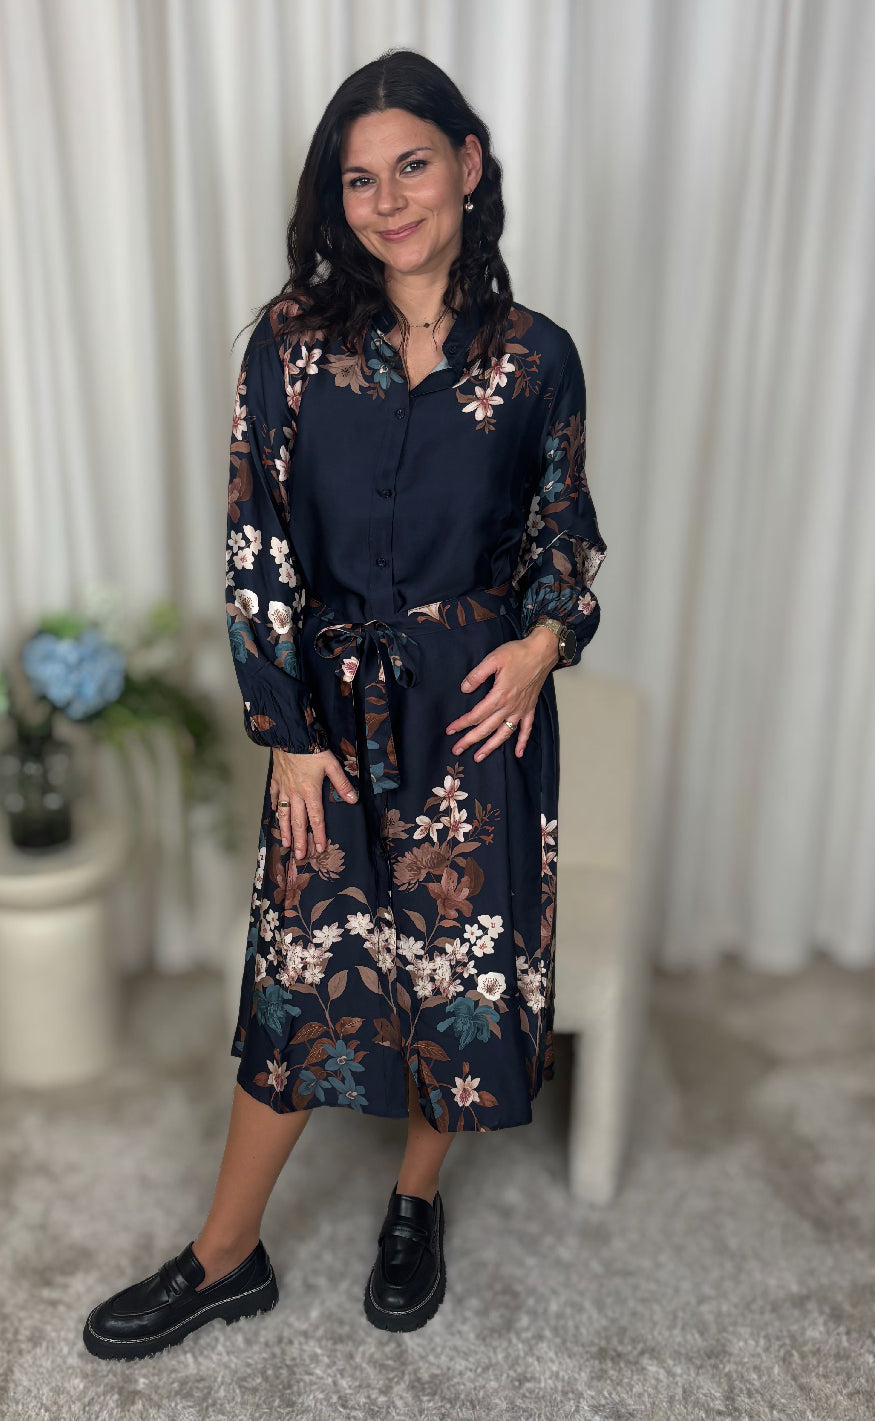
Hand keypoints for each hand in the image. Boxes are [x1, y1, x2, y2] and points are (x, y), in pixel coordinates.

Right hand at [271, 749, 357, 858]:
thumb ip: (342, 783)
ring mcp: (284, 787)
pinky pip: (274, 796)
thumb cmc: (311, 748)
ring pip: (284, 813)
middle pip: (298, 821)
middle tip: (299, 856)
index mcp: (310, 791)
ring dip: (285, 830)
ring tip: (285, 844)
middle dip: (299, 840)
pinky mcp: (276, 779)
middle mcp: (295, 793)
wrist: (290, 735)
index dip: (318, 835)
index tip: (319, 849)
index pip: (316, 818)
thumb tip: (354, 799)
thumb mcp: (331, 764)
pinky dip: (275, 806)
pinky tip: (275, 813)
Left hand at [445, 626, 558, 761]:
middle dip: (470, 740)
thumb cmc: (518, 653)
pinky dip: (522, 742)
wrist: (541, 652)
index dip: (462, 723)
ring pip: (504, 733)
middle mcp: (510, 706)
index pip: (476, 715)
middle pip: (486, 728)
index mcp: (499, 695)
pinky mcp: (530, 708)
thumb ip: (477, 675)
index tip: (450, 729)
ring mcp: (521, 709)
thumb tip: (464, 688)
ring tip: (479, 757)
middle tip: (457, 749)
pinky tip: (518, 753)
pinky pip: (526, 729)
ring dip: (491, 747)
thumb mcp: (493, 659)